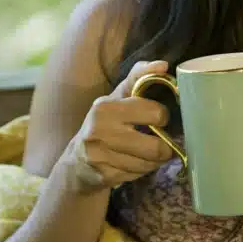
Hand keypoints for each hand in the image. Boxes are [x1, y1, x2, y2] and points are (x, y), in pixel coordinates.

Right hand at [63, 60, 172, 190]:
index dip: (162, 116)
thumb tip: (163, 65)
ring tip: (149, 153)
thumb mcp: (119, 95)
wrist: (78, 159)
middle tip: (163, 142)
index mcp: (105, 107)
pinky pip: (138, 175)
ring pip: (149, 164)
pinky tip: (135, 163)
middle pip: (156, 147)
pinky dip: (142, 171)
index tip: (157, 118)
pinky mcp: (104, 176)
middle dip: (165, 147)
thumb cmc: (106, 120)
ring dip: (155, 160)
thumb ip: (140, 76)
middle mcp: (99, 131)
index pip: (155, 113)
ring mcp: (99, 156)